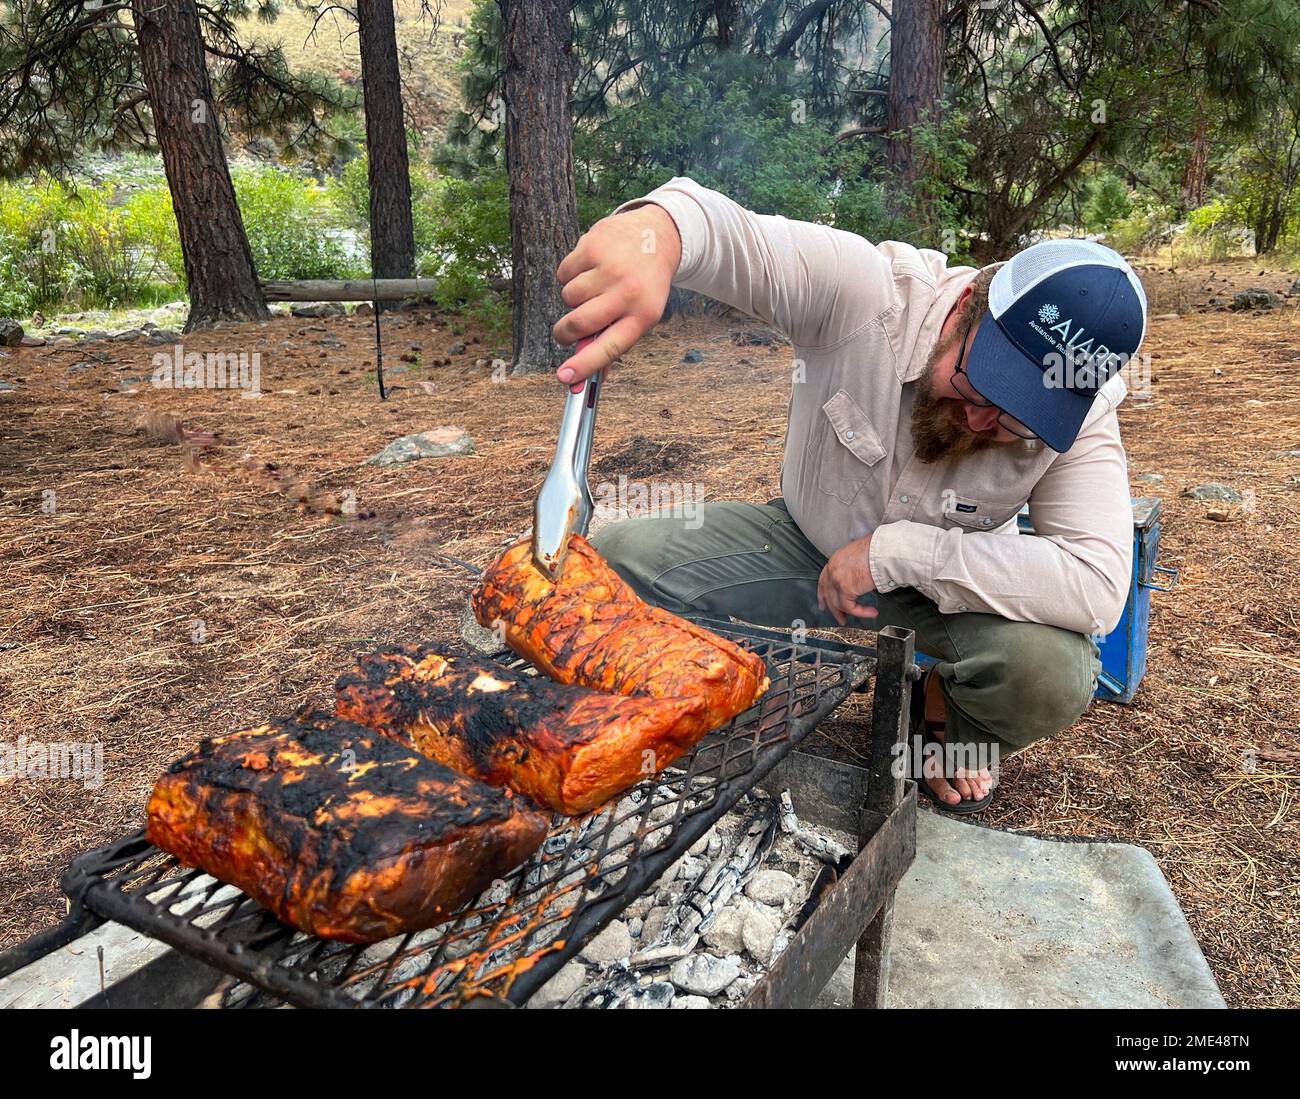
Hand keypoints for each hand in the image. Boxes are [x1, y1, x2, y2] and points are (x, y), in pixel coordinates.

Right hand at [552, 204, 681, 384]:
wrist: (656, 236)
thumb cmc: (643, 286)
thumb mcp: (639, 316)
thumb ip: (611, 343)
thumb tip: (581, 378)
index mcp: (642, 316)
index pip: (610, 348)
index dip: (585, 366)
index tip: (564, 378)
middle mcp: (627, 292)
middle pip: (579, 323)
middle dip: (564, 332)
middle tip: (565, 332)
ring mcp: (609, 268)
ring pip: (568, 298)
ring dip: (574, 298)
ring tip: (593, 287)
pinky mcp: (593, 247)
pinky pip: (563, 274)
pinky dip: (570, 275)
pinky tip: (590, 268)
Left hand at [817, 535, 878, 625]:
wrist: (883, 551)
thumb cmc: (877, 550)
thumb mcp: (859, 555)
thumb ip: (853, 568)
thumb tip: (858, 579)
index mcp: (835, 560)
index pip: (824, 580)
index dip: (823, 594)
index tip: (824, 604)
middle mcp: (833, 569)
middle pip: (828, 594)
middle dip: (834, 609)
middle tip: (841, 618)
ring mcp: (837, 580)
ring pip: (838, 603)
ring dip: (850, 613)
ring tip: (864, 615)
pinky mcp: (846, 589)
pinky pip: (850, 607)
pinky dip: (861, 612)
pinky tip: (872, 612)